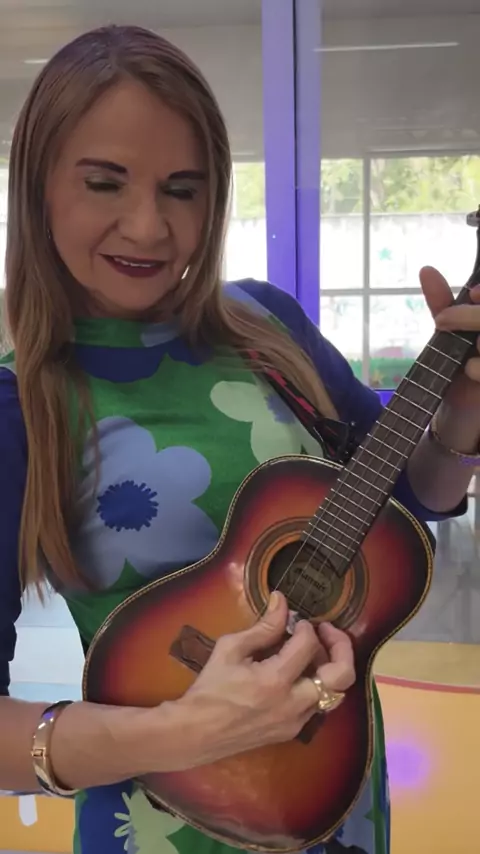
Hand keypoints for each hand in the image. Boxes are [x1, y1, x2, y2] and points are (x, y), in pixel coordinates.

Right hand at [174, 592, 354, 768]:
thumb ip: (262, 627)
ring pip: (336, 693)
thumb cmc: (210, 688)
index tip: (297, 621)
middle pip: (342, 675)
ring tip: (315, 652)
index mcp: (275, 680)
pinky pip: (319, 705)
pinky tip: (301, 674)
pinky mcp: (293, 732)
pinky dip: (319, 685)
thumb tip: (282, 601)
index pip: (308, 644)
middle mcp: (294, 704)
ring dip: (331, 667)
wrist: (197, 733)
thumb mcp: (230, 649)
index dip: (306, 627)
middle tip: (327, 631)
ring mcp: (296, 722)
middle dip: (341, 646)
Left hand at [420, 266, 479, 407]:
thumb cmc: (457, 363)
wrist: (460, 406)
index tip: (472, 295)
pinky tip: (468, 370)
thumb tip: (426, 270)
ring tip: (467, 349)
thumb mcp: (448, 330)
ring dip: (479, 341)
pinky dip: (477, 368)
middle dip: (469, 316)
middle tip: (441, 321)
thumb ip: (442, 302)